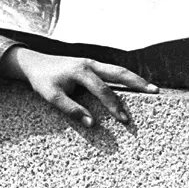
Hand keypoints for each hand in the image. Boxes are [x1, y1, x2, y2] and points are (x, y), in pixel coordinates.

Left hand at [0, 46, 157, 126]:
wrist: (32, 63)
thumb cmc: (42, 80)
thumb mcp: (52, 96)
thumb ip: (72, 110)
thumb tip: (93, 124)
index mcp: (80, 71)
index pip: (102, 90)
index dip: (114, 105)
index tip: (125, 120)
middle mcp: (89, 63)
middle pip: (118, 72)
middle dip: (137, 83)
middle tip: (155, 92)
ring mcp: (91, 62)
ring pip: (118, 69)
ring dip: (135, 79)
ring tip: (152, 89)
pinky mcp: (91, 64)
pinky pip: (111, 71)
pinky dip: (125, 77)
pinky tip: (134, 86)